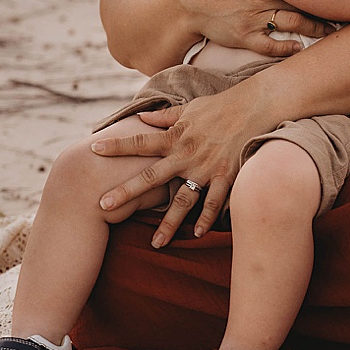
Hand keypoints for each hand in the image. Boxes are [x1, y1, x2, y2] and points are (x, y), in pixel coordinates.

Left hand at [93, 92, 252, 244]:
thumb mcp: (190, 108)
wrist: (255, 106)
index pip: (140, 141)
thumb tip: (142, 117)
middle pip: (151, 176)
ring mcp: (206, 167)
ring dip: (168, 222)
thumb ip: (165, 117)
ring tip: (156, 243)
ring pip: (183, 199)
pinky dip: (207, 218)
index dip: (116, 146)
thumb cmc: (221, 106)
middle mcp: (186, 154)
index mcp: (175, 136)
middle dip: (126, 191)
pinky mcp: (226, 175)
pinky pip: (215, 202)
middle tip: (103, 206)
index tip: (93, 150)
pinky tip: (197, 234)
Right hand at [168, 0, 326, 57]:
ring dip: (315, 29)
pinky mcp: (245, 36)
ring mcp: (255, 18)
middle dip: (325, 9)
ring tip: (331, 32)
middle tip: (346, 13)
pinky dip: (287, 47)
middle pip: (302, 2)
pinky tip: (300, 47)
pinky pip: (271, 45)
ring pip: (293, 24)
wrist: (188, 1)